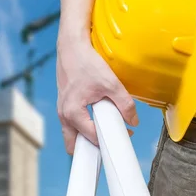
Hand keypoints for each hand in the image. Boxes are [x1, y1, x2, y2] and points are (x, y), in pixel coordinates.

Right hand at [56, 37, 137, 154]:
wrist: (71, 47)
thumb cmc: (86, 63)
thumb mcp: (111, 83)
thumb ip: (124, 104)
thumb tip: (133, 120)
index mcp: (73, 113)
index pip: (92, 138)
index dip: (111, 140)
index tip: (125, 138)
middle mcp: (63, 115)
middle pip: (75, 145)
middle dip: (92, 148)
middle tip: (111, 142)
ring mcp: (61, 110)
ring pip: (72, 135)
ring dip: (87, 136)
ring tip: (107, 130)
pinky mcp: (64, 104)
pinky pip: (72, 123)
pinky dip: (84, 126)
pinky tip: (98, 116)